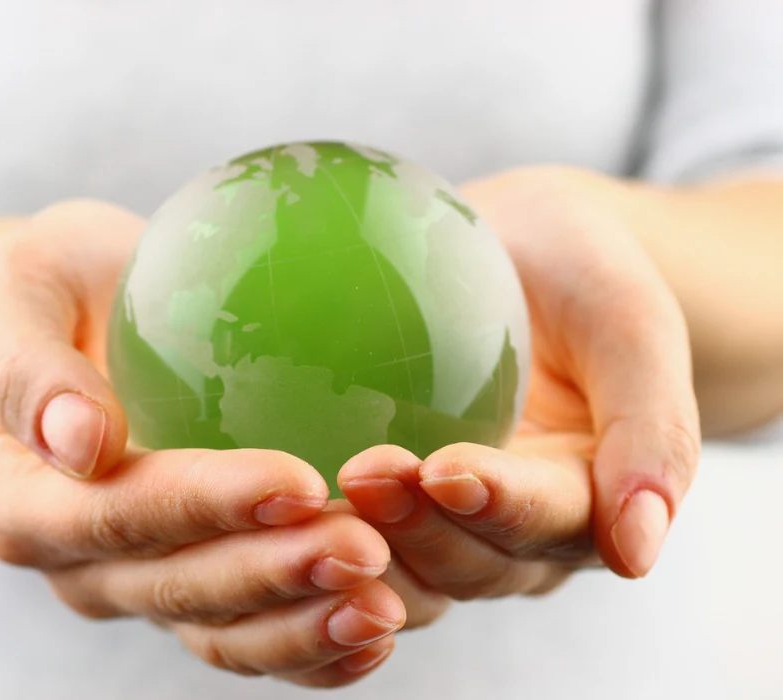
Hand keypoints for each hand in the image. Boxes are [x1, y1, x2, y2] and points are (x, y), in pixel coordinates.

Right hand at [0, 201, 404, 687]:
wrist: (69, 332)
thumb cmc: (47, 292)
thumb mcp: (13, 292)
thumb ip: (27, 366)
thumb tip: (82, 442)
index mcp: (26, 505)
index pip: (118, 515)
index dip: (207, 506)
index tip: (297, 482)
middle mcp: (83, 566)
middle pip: (182, 588)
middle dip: (276, 576)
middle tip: (366, 548)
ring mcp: (143, 587)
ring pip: (225, 633)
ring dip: (308, 626)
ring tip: (389, 604)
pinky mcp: (197, 590)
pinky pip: (256, 637)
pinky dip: (316, 650)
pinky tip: (379, 631)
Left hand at [338, 167, 700, 617]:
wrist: (529, 260)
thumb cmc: (587, 277)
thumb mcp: (631, 324)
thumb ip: (653, 427)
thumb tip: (638, 552)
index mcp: (589, 498)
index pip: (549, 520)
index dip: (499, 506)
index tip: (445, 469)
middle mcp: (520, 532)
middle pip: (471, 563)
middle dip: (416, 527)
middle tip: (360, 472)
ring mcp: (455, 527)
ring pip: (408, 573)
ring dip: (362, 540)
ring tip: (311, 490)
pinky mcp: (399, 508)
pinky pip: (359, 539)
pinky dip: (317, 531)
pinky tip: (266, 495)